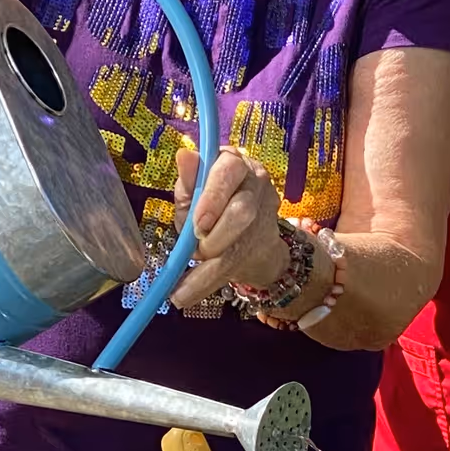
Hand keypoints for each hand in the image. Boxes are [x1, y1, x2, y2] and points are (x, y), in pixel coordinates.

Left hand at [169, 143, 291, 307]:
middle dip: (215, 234)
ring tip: (194, 261)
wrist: (248, 237)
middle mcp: (255, 181)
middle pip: (242, 209)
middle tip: (196, 247)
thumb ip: (188, 182)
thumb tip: (184, 155)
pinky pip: (236, 263)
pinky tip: (182, 295)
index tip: (198, 224)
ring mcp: (265, 212)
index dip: (213, 198)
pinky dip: (204, 283)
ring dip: (214, 253)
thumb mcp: (193, 195)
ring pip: (243, 239)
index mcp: (232, 163)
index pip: (228, 171)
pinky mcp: (267, 241)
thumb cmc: (212, 208)